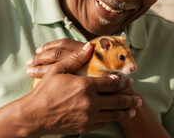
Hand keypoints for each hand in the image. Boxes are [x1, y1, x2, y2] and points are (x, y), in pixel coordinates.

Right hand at [21, 42, 141, 135]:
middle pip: (117, 100)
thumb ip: (75, 59)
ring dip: (125, 112)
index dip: (122, 82)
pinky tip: (114, 117)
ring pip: (113, 114)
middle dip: (130, 99)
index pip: (111, 83)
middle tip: (138, 99)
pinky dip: (111, 120)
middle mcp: (91, 102)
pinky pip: (103, 123)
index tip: (129, 81)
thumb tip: (89, 47)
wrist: (34, 116)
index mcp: (86, 85)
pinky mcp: (85, 126)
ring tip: (133, 110)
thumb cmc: (44, 91)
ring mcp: (89, 116)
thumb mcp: (57, 70)